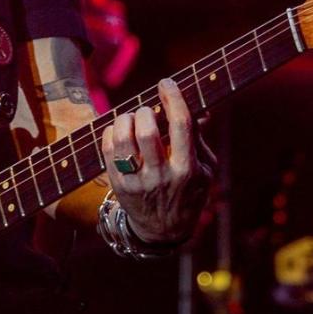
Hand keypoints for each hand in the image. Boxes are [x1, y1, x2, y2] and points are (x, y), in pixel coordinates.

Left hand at [98, 79, 214, 243]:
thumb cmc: (188, 193)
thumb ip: (199, 139)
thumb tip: (200, 109)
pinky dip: (111, 133)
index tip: (166, 82)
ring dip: (125, 120)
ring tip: (131, 118)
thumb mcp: (204, 170)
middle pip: (147, 131)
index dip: (173, 98)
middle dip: (145, 112)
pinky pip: (108, 150)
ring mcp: (137, 182)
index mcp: (187, 169)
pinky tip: (119, 131)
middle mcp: (161, 176)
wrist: (163, 230)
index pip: (180, 125)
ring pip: (124, 140)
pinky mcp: (119, 185)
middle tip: (147, 110)